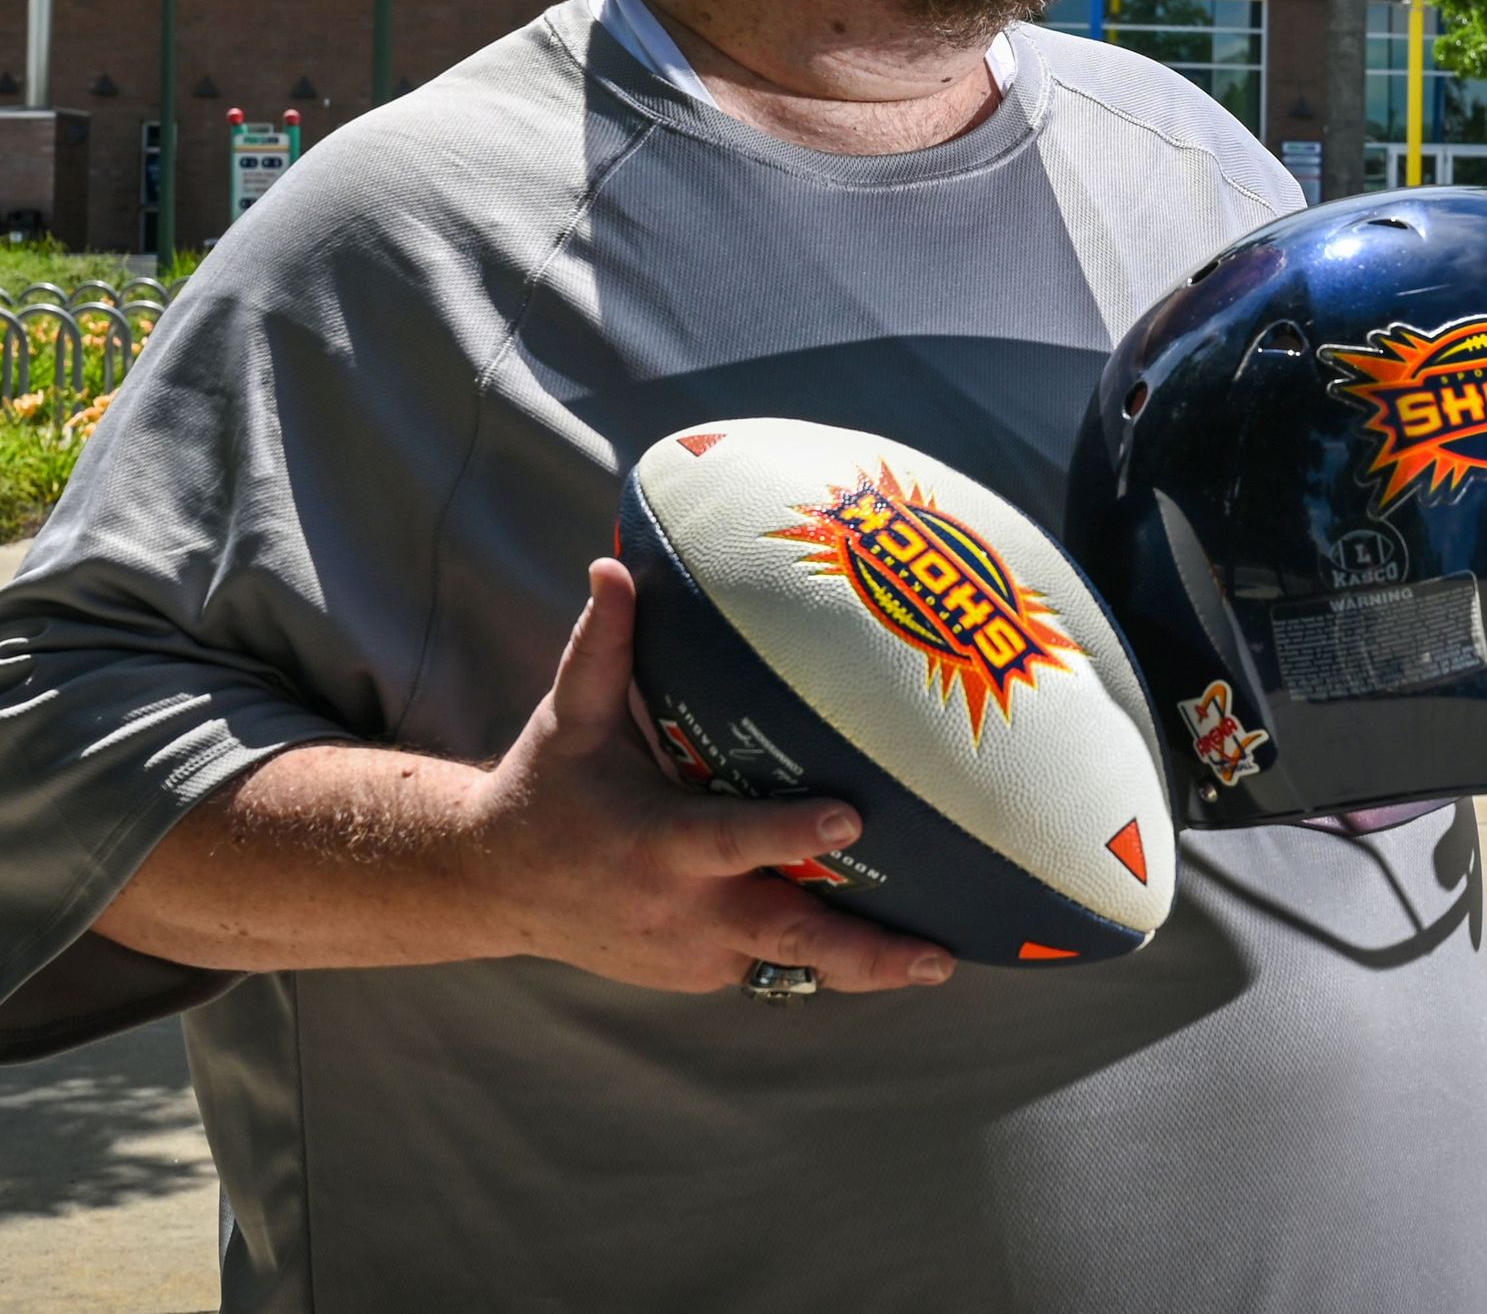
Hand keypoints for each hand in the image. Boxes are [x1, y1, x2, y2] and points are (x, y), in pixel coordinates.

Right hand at [460, 560, 954, 995]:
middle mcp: (684, 909)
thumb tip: (614, 563)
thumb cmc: (549, 785)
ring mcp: (697, 951)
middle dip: (864, 950)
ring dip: (864, 966)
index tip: (852, 819)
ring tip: (944, 960)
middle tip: (938, 955)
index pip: (733, 840)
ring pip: (791, 964)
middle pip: (787, 936)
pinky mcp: (704, 971)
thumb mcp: (571, 718)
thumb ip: (603, 644)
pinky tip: (898, 949)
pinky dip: (830, 960)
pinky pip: (775, 965)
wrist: (496, 887)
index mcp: (658, 843)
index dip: (790, 834)